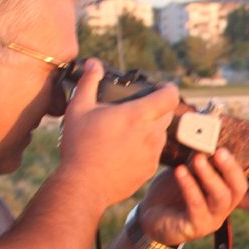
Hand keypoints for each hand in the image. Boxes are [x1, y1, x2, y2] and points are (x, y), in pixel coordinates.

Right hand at [56, 60, 178, 207]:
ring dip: (151, 128)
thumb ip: (89, 82)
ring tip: (130, 129)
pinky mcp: (149, 170)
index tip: (161, 87)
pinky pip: (154, 153)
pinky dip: (145, 148)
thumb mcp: (78, 109)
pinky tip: (126, 150)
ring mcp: (152, 154)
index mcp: (138, 116)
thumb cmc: (80, 146)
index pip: (170, 96)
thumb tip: (93, 63)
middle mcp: (151, 134)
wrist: (84, 185)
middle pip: (167, 114)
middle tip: (140, 106)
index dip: (169, 88)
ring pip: (161, 134)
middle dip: (158, 107)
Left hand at [135, 148, 248, 246]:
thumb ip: (201, 157)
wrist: (149, 215)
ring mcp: (211, 219)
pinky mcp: (194, 227)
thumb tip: (204, 129)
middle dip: (231, 169)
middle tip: (220, 151)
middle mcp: (223, 209)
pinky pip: (196, 205)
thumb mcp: (189, 171)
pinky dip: (190, 186)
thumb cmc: (172, 190)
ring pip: (221, 197)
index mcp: (227, 196)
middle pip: (238, 190)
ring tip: (198, 159)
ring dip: (210, 176)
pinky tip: (180, 172)